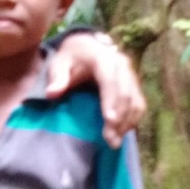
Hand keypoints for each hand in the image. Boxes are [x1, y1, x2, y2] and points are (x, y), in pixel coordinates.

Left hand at [45, 32, 145, 147]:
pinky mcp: (135, 84)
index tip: (110, 121)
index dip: (111, 101)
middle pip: (125, 94)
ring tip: (115, 142)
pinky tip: (122, 133)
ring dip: (127, 122)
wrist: (86, 46)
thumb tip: (51, 94)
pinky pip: (139, 103)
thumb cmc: (71, 58)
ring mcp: (131, 74)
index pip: (109, 81)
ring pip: (135, 100)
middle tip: (111, 141)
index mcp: (103, 58)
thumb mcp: (59, 64)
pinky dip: (133, 119)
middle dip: (119, 119)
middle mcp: (122, 64)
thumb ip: (56, 78)